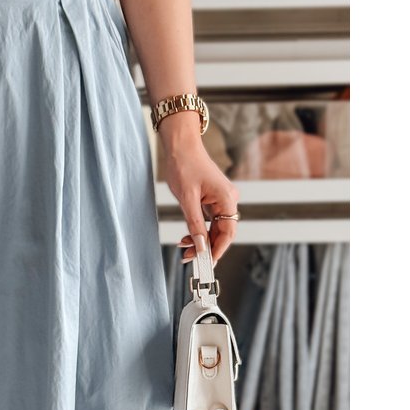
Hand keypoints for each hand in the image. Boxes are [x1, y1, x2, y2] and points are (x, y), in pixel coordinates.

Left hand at [161, 122, 239, 264]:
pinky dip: (199, 230)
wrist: (181, 146)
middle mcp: (228, 200)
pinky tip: (187, 237)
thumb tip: (200, 247)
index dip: (218, 250)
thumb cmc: (185, 166)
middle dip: (206, 247)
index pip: (228, 232)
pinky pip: (210, 220)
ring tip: (184, 249)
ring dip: (201, 240)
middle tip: (188, 258)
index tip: (207, 263)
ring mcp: (221, 200)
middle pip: (222, 232)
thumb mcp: (187, 199)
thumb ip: (195, 224)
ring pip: (215, 228)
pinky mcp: (213, 199)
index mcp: (227, 199)